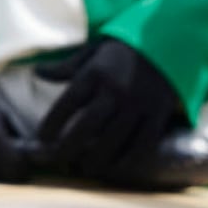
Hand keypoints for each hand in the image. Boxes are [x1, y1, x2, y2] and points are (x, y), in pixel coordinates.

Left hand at [34, 34, 207, 190]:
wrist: (169, 39)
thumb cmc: (124, 49)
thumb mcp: (93, 52)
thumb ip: (66, 67)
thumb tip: (37, 72)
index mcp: (95, 73)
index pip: (67, 103)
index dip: (52, 123)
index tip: (42, 139)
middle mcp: (115, 90)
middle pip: (87, 125)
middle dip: (69, 147)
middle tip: (58, 161)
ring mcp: (138, 103)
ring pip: (113, 138)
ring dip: (97, 157)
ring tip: (86, 168)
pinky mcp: (158, 113)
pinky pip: (143, 142)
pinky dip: (129, 158)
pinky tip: (117, 167)